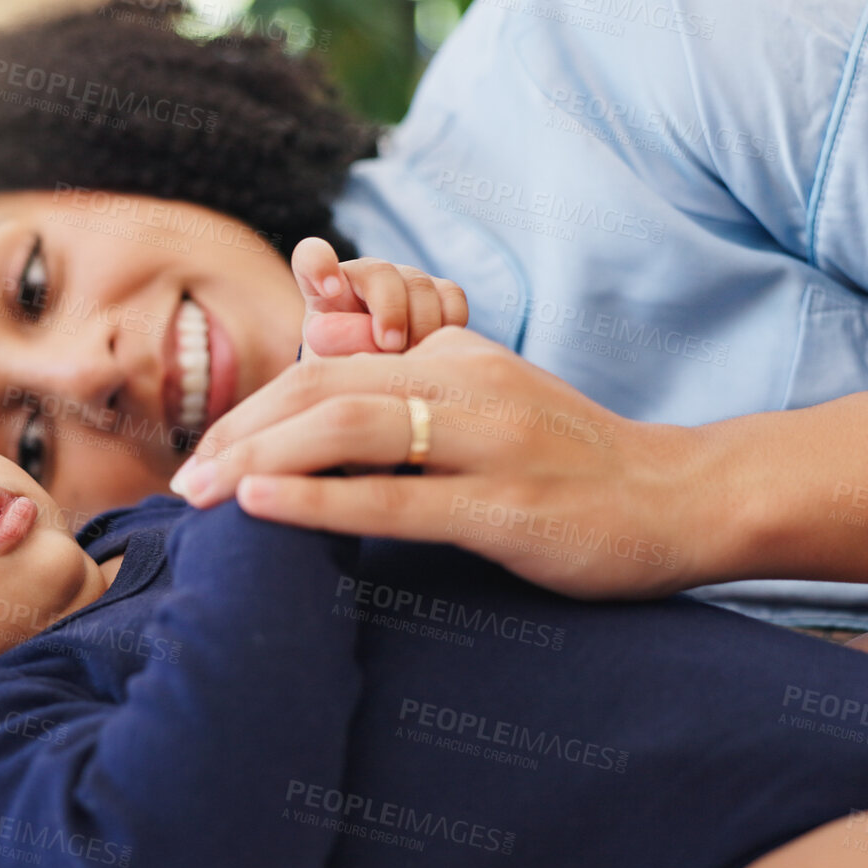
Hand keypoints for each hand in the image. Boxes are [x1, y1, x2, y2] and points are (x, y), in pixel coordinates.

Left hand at [170, 327, 718, 599]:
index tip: (206, 453)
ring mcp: (489, 442)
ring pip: (350, 428)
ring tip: (204, 495)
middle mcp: (465, 384)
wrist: (681, 498)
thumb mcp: (488, 408)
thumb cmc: (570, 464)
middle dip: (240, 432)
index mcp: (453, 359)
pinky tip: (264, 508)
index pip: (327, 365)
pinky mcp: (508, 505)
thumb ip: (412, 402)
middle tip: (185, 483)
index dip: (254, 406)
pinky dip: (319, 498)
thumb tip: (319, 413)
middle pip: (322, 387)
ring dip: (261, 459)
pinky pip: (397, 496)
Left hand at [292, 237, 467, 358]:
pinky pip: (451, 295)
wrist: (378, 382)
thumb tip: (366, 358)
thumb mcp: (329, 371)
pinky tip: (439, 349)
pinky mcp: (438, 291)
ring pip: (419, 284)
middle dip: (390, 309)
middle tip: (390, 345)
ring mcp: (404, 280)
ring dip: (421, 324)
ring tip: (415, 357)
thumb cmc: (344, 375)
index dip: (320, 264)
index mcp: (323, 288)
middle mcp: (365, 276)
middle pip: (379, 273)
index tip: (330, 290)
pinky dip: (449, 322)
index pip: (311, 257)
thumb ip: (338, 359)